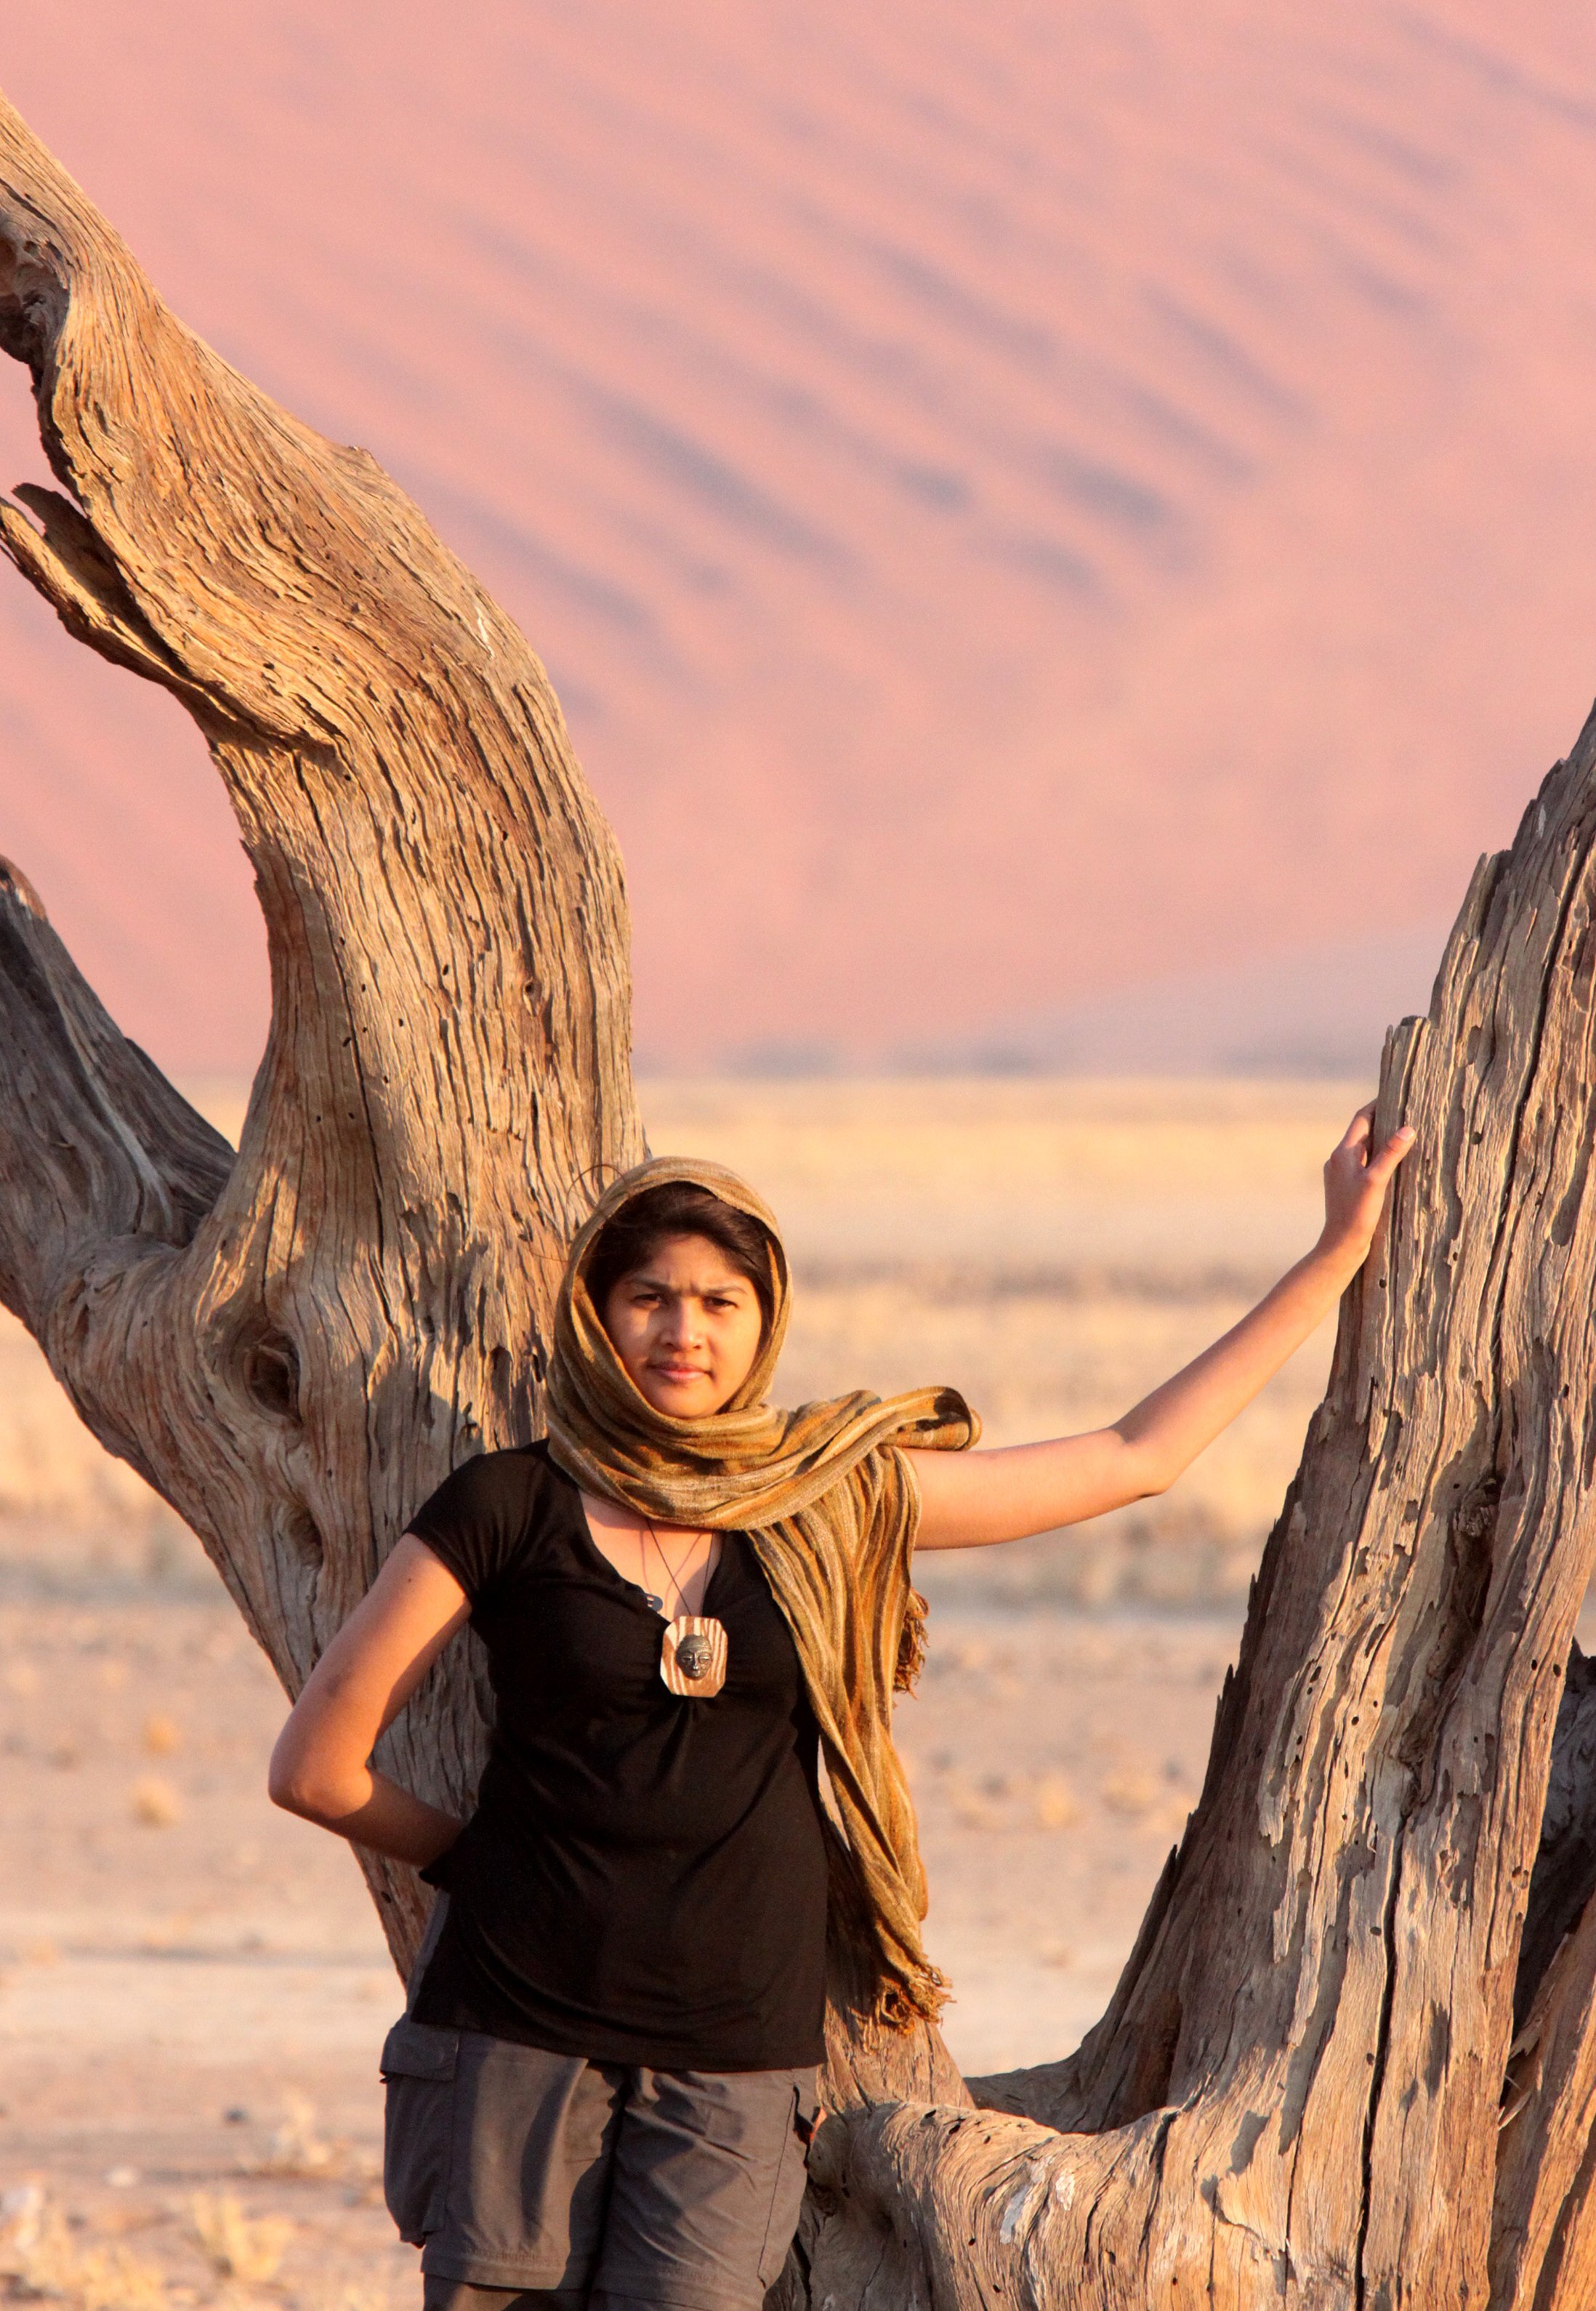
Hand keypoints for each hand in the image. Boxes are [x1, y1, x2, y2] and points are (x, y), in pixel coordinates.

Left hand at [1318, 1103, 1414, 1273]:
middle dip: (1384, 1121)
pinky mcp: (1348, 1188)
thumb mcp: (1376, 1181)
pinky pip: (1366, 1164)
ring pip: (1366, 1149)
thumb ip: (1391, 1154)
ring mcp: (1342, 1174)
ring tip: (1407, 1134)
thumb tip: (1407, 1128)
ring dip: (1384, 1141)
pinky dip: (1381, 1159)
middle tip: (1408, 1111)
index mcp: (1343, 1153)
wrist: (1340, 1247)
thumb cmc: (1356, 1215)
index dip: (1378, 1104)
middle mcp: (1339, 1160)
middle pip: (1364, 1132)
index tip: (1396, 1093)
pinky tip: (1397, 1165)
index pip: (1361, 1118)